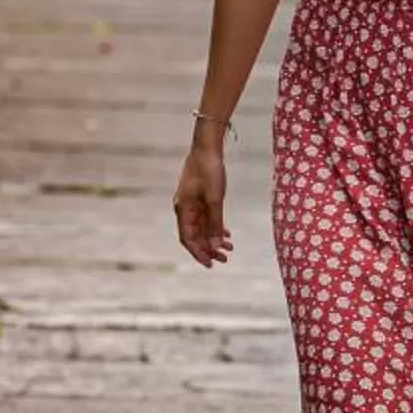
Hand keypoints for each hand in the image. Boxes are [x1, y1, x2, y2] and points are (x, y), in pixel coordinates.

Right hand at [172, 135, 231, 267]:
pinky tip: (227, 235)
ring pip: (201, 228)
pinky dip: (215, 228)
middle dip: (208, 249)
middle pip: (195, 236)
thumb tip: (215, 246)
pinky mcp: (199, 198)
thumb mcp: (214, 199)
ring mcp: (191, 203)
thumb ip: (215, 223)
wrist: (207, 147)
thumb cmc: (209, 170)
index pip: (188, 239)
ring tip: (229, 249)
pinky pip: (206, 219)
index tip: (211, 264)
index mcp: (183, 210)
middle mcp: (184, 209)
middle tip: (225, 260)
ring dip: (213, 240)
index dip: (198, 253)